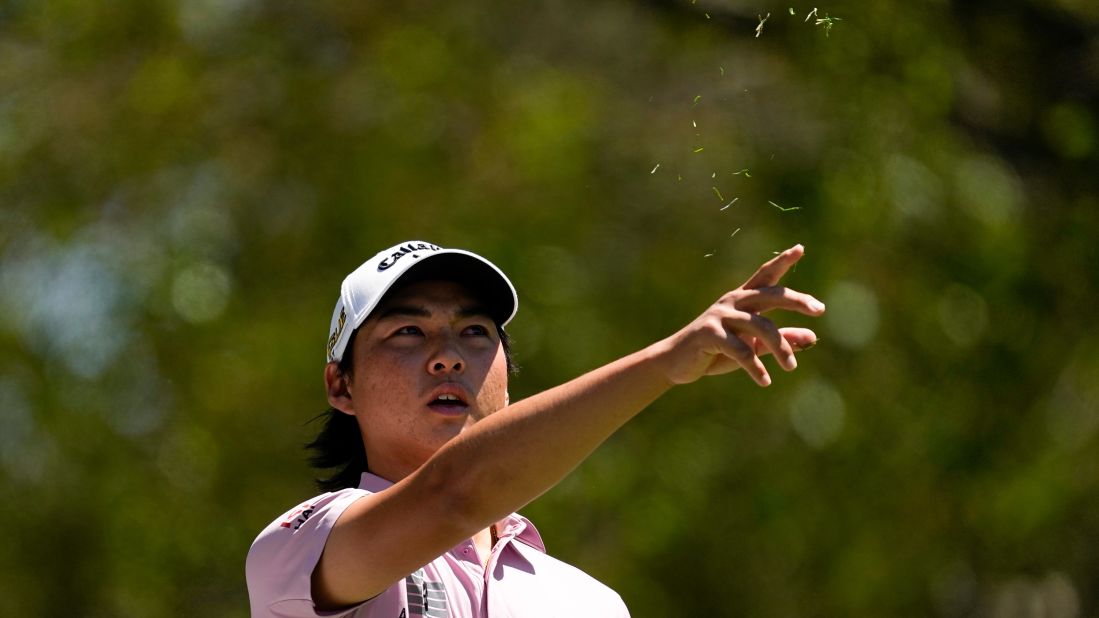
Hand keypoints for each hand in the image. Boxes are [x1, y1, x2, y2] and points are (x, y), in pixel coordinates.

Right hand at [657, 244, 824, 386]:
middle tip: (819, 309)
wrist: (677, 363)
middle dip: (795, 300)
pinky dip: (755, 367)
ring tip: (791, 368)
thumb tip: (813, 337)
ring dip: (780, 348)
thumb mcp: (753, 345)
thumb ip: (781, 340)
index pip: (765, 276)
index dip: (782, 262)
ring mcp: (720, 315)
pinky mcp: (710, 333)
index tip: (800, 248)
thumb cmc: (717, 352)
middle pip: (770, 295)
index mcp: (742, 300)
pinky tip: (765, 381)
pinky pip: (741, 350)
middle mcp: (732, 302)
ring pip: (761, 327)